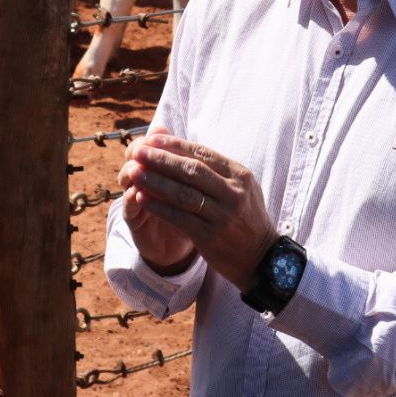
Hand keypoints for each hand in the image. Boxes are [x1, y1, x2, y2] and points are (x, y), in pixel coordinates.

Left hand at [120, 128, 275, 288]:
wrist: (261, 257)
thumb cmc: (245, 217)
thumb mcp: (240, 188)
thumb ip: (216, 170)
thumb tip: (180, 147)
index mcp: (240, 176)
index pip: (203, 153)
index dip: (175, 145)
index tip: (152, 139)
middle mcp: (233, 193)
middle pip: (191, 171)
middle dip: (161, 159)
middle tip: (138, 151)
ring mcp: (222, 216)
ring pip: (183, 194)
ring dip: (155, 182)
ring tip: (134, 172)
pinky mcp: (210, 237)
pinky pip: (179, 218)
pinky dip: (159, 207)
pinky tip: (142, 199)